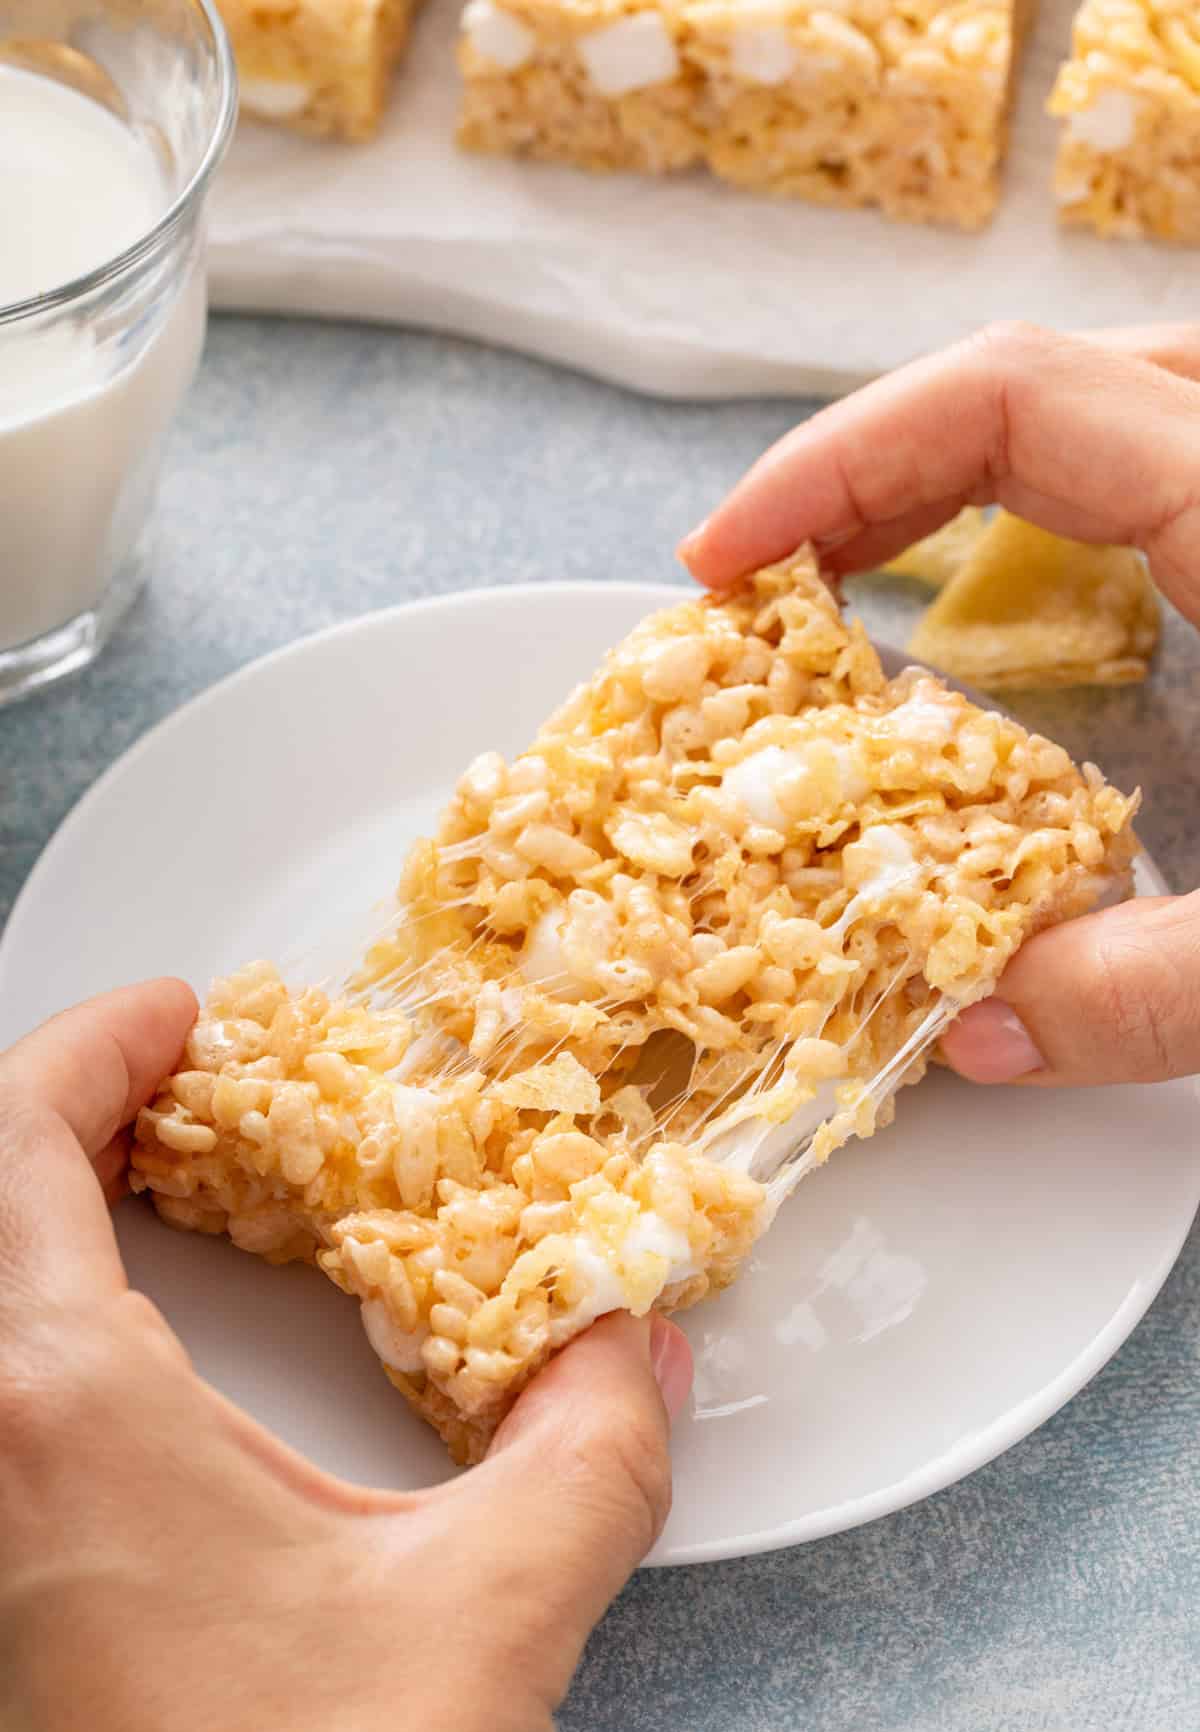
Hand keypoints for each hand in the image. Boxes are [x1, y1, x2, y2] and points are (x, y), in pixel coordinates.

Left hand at [0, 983, 691, 1731]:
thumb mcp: (486, 1614)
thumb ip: (589, 1450)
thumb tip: (634, 1348)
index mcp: (57, 1414)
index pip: (12, 1146)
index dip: (89, 1046)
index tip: (177, 1012)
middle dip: (70, 1115)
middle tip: (186, 1087)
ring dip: (51, 1216)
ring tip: (179, 1188)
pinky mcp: (5, 1598)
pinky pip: (5, 1392)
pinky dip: (55, 1316)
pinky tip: (165, 1357)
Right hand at [679, 321, 1199, 1087]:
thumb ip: (1148, 996)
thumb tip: (979, 1035)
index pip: (1011, 397)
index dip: (839, 457)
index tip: (724, 564)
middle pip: (1040, 378)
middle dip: (875, 460)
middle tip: (770, 573)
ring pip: (1103, 407)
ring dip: (960, 475)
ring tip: (855, 580)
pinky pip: (1148, 469)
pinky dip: (1049, 514)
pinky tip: (1011, 625)